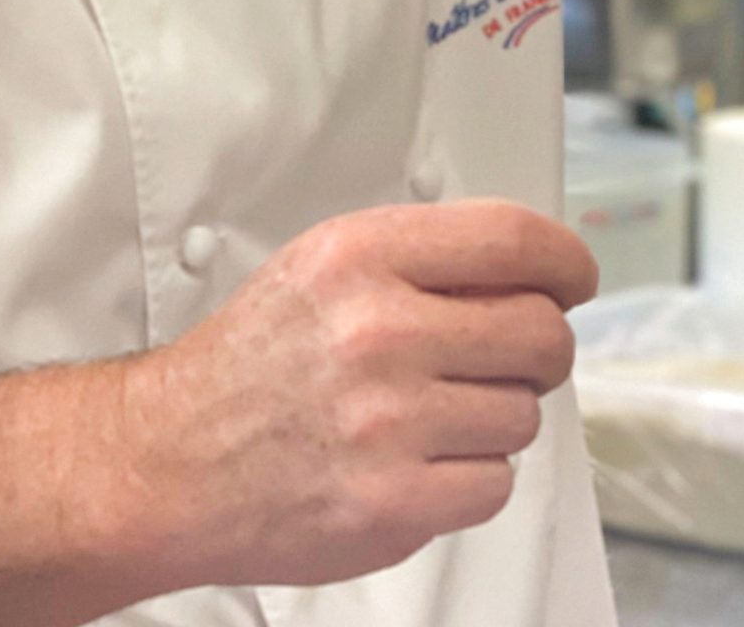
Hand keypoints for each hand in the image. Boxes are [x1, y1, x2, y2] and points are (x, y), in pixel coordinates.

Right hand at [123, 201, 597, 590]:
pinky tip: (419, 462)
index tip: (574, 277)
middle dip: (537, 348)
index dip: (566, 260)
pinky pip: (496, 483)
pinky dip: (470, 479)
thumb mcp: (320, 268)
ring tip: (429, 416)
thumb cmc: (250, 367)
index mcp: (358, 257)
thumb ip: (420, 258)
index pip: (513, 240)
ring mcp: (388, 422)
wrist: (169, 463)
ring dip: (494, 418)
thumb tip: (528, 265)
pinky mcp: (395, 503)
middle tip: (504, 358)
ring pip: (524, 414)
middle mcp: (376, 332)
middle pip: (541, 331)